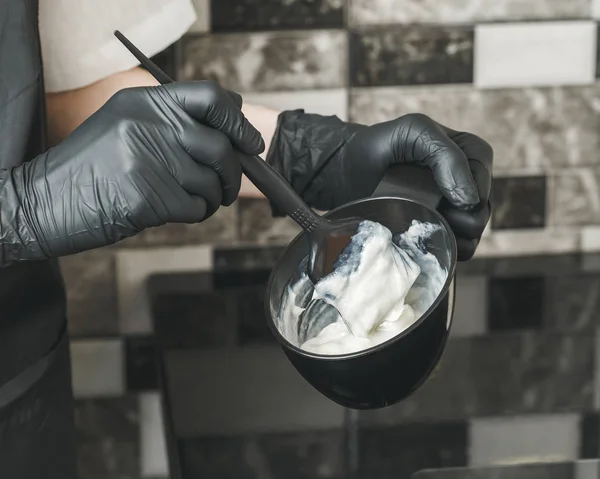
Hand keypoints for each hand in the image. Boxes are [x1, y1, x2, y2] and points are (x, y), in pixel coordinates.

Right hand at [0, 81, 262, 263]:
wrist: (42, 200)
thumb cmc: (90, 167)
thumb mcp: (123, 125)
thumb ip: (170, 120)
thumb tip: (229, 127)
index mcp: (144, 102)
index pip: (211, 97)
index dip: (239, 123)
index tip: (251, 143)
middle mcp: (149, 125)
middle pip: (220, 147)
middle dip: (234, 174)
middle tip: (228, 187)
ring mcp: (149, 161)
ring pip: (212, 182)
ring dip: (214, 198)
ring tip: (195, 200)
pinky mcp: (148, 197)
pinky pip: (197, 207)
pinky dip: (197, 213)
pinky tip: (178, 211)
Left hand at [342, 114, 492, 259]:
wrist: (348, 172)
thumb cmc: (379, 147)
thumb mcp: (413, 131)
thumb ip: (446, 154)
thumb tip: (468, 200)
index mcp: (467, 153)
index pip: (483, 179)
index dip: (470, 194)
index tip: (445, 201)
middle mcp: (466, 182)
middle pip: (481, 211)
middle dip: (461, 218)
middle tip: (430, 213)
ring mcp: (453, 209)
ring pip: (473, 233)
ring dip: (451, 234)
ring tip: (423, 225)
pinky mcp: (439, 230)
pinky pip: (459, 249)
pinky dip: (447, 249)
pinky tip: (427, 242)